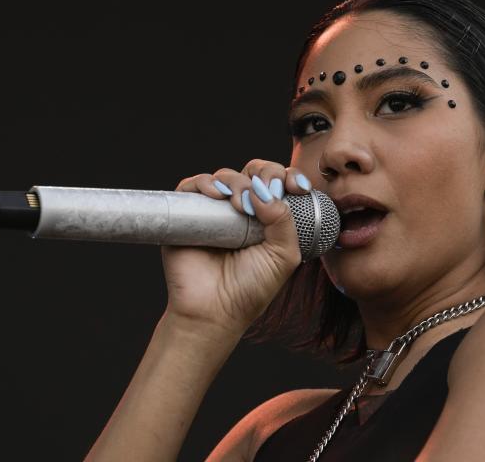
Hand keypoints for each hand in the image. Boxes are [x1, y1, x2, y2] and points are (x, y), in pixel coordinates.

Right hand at [161, 160, 313, 332]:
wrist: (214, 312)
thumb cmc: (251, 288)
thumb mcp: (284, 255)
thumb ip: (284, 220)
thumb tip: (263, 191)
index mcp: (267, 218)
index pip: (278, 183)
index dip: (287, 176)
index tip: (296, 186)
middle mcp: (240, 210)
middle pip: (253, 172)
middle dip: (265, 173)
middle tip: (266, 190)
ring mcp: (214, 211)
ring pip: (226, 177)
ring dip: (236, 182)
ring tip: (239, 204)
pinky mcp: (187, 214)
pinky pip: (192, 186)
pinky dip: (204, 183)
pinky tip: (216, 195)